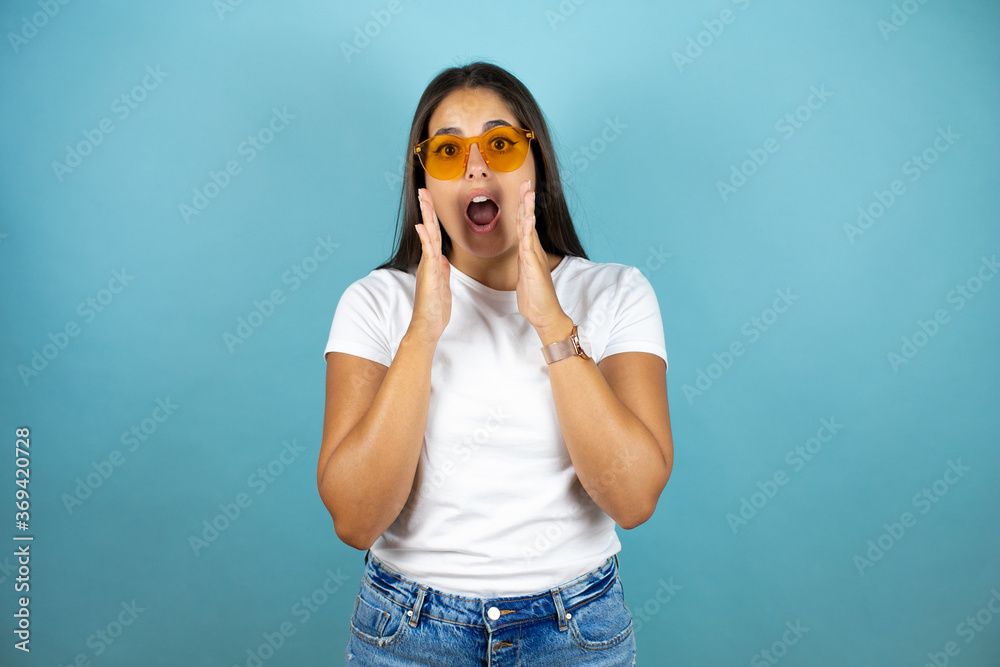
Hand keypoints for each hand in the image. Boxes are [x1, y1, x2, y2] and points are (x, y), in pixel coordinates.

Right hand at [409, 188, 451, 344]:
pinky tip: (421, 226)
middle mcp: (429, 261)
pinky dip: (425, 239)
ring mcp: (428, 267)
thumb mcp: (443, 285)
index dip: (434, 217)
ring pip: (428, 236)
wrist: (428, 325)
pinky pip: (428, 253)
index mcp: (435, 262)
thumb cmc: (435, 308)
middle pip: (429, 229)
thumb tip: (444, 259)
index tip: (431, 200)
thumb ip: (442, 270)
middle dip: (427, 209)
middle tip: (424, 189)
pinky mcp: (429, 275)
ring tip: (423, 198)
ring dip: (426, 216)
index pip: (435, 234)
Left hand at [515, 180, 570, 341]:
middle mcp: (532, 251)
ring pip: (528, 228)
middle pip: (527, 221)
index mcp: (529, 253)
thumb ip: (524, 267)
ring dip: (527, 208)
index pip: (524, 226)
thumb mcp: (525, 279)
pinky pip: (528, 243)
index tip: (522, 192)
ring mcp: (533, 257)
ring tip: (528, 191)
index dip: (522, 208)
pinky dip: (527, 228)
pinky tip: (527, 216)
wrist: (545, 315)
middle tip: (526, 182)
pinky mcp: (532, 265)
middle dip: (526, 200)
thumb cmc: (535, 300)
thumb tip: (524, 262)